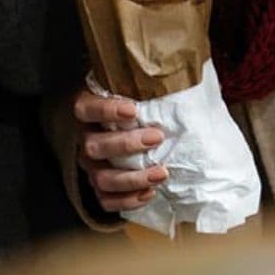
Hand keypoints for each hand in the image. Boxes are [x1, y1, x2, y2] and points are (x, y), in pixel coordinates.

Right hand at [72, 88, 166, 213]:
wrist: (122, 125)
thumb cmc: (135, 101)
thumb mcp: (136, 87)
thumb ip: (150, 82)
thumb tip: (189, 72)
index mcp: (88, 110)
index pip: (85, 108)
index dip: (106, 110)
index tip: (134, 109)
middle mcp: (85, 138)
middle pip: (94, 146)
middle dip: (126, 145)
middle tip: (157, 138)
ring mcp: (90, 165)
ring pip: (101, 178)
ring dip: (132, 179)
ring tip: (162, 174)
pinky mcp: (99, 187)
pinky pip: (106, 201)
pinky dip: (127, 201)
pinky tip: (149, 194)